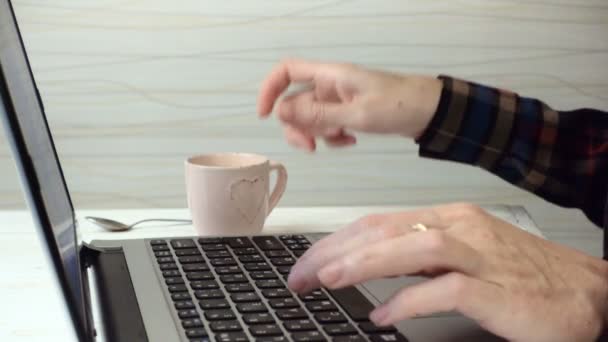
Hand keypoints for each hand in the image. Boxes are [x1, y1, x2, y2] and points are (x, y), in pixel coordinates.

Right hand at [257, 59, 441, 150]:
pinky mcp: (347, 112)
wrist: (429, 112)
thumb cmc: (397, 106)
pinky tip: (350, 141)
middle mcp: (329, 85)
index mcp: (329, 75)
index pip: (287, 71)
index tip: (264, 116)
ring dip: (318, 134)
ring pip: (311, 118)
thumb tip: (280, 113)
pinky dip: (333, 137)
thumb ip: (318, 116)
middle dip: (299, 127)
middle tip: (311, 147)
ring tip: (341, 140)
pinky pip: (327, 126)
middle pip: (295, 103)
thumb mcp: (356, 114)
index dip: (269, 90)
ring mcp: (338, 99)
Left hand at [288, 203, 607, 340]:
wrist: (587, 292)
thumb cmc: (524, 275)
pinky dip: (410, 301)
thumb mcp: (463, 256)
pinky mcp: (499, 289)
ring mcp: (482, 256)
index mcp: (449, 219)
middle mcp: (462, 229)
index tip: (308, 260)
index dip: (338, 240)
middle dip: (336, 250)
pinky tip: (383, 314)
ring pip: (414, 248)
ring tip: (328, 279)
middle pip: (386, 230)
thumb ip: (419, 258)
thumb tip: (372, 264)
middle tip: (301, 273)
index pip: (379, 222)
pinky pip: (447, 290)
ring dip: (365, 263)